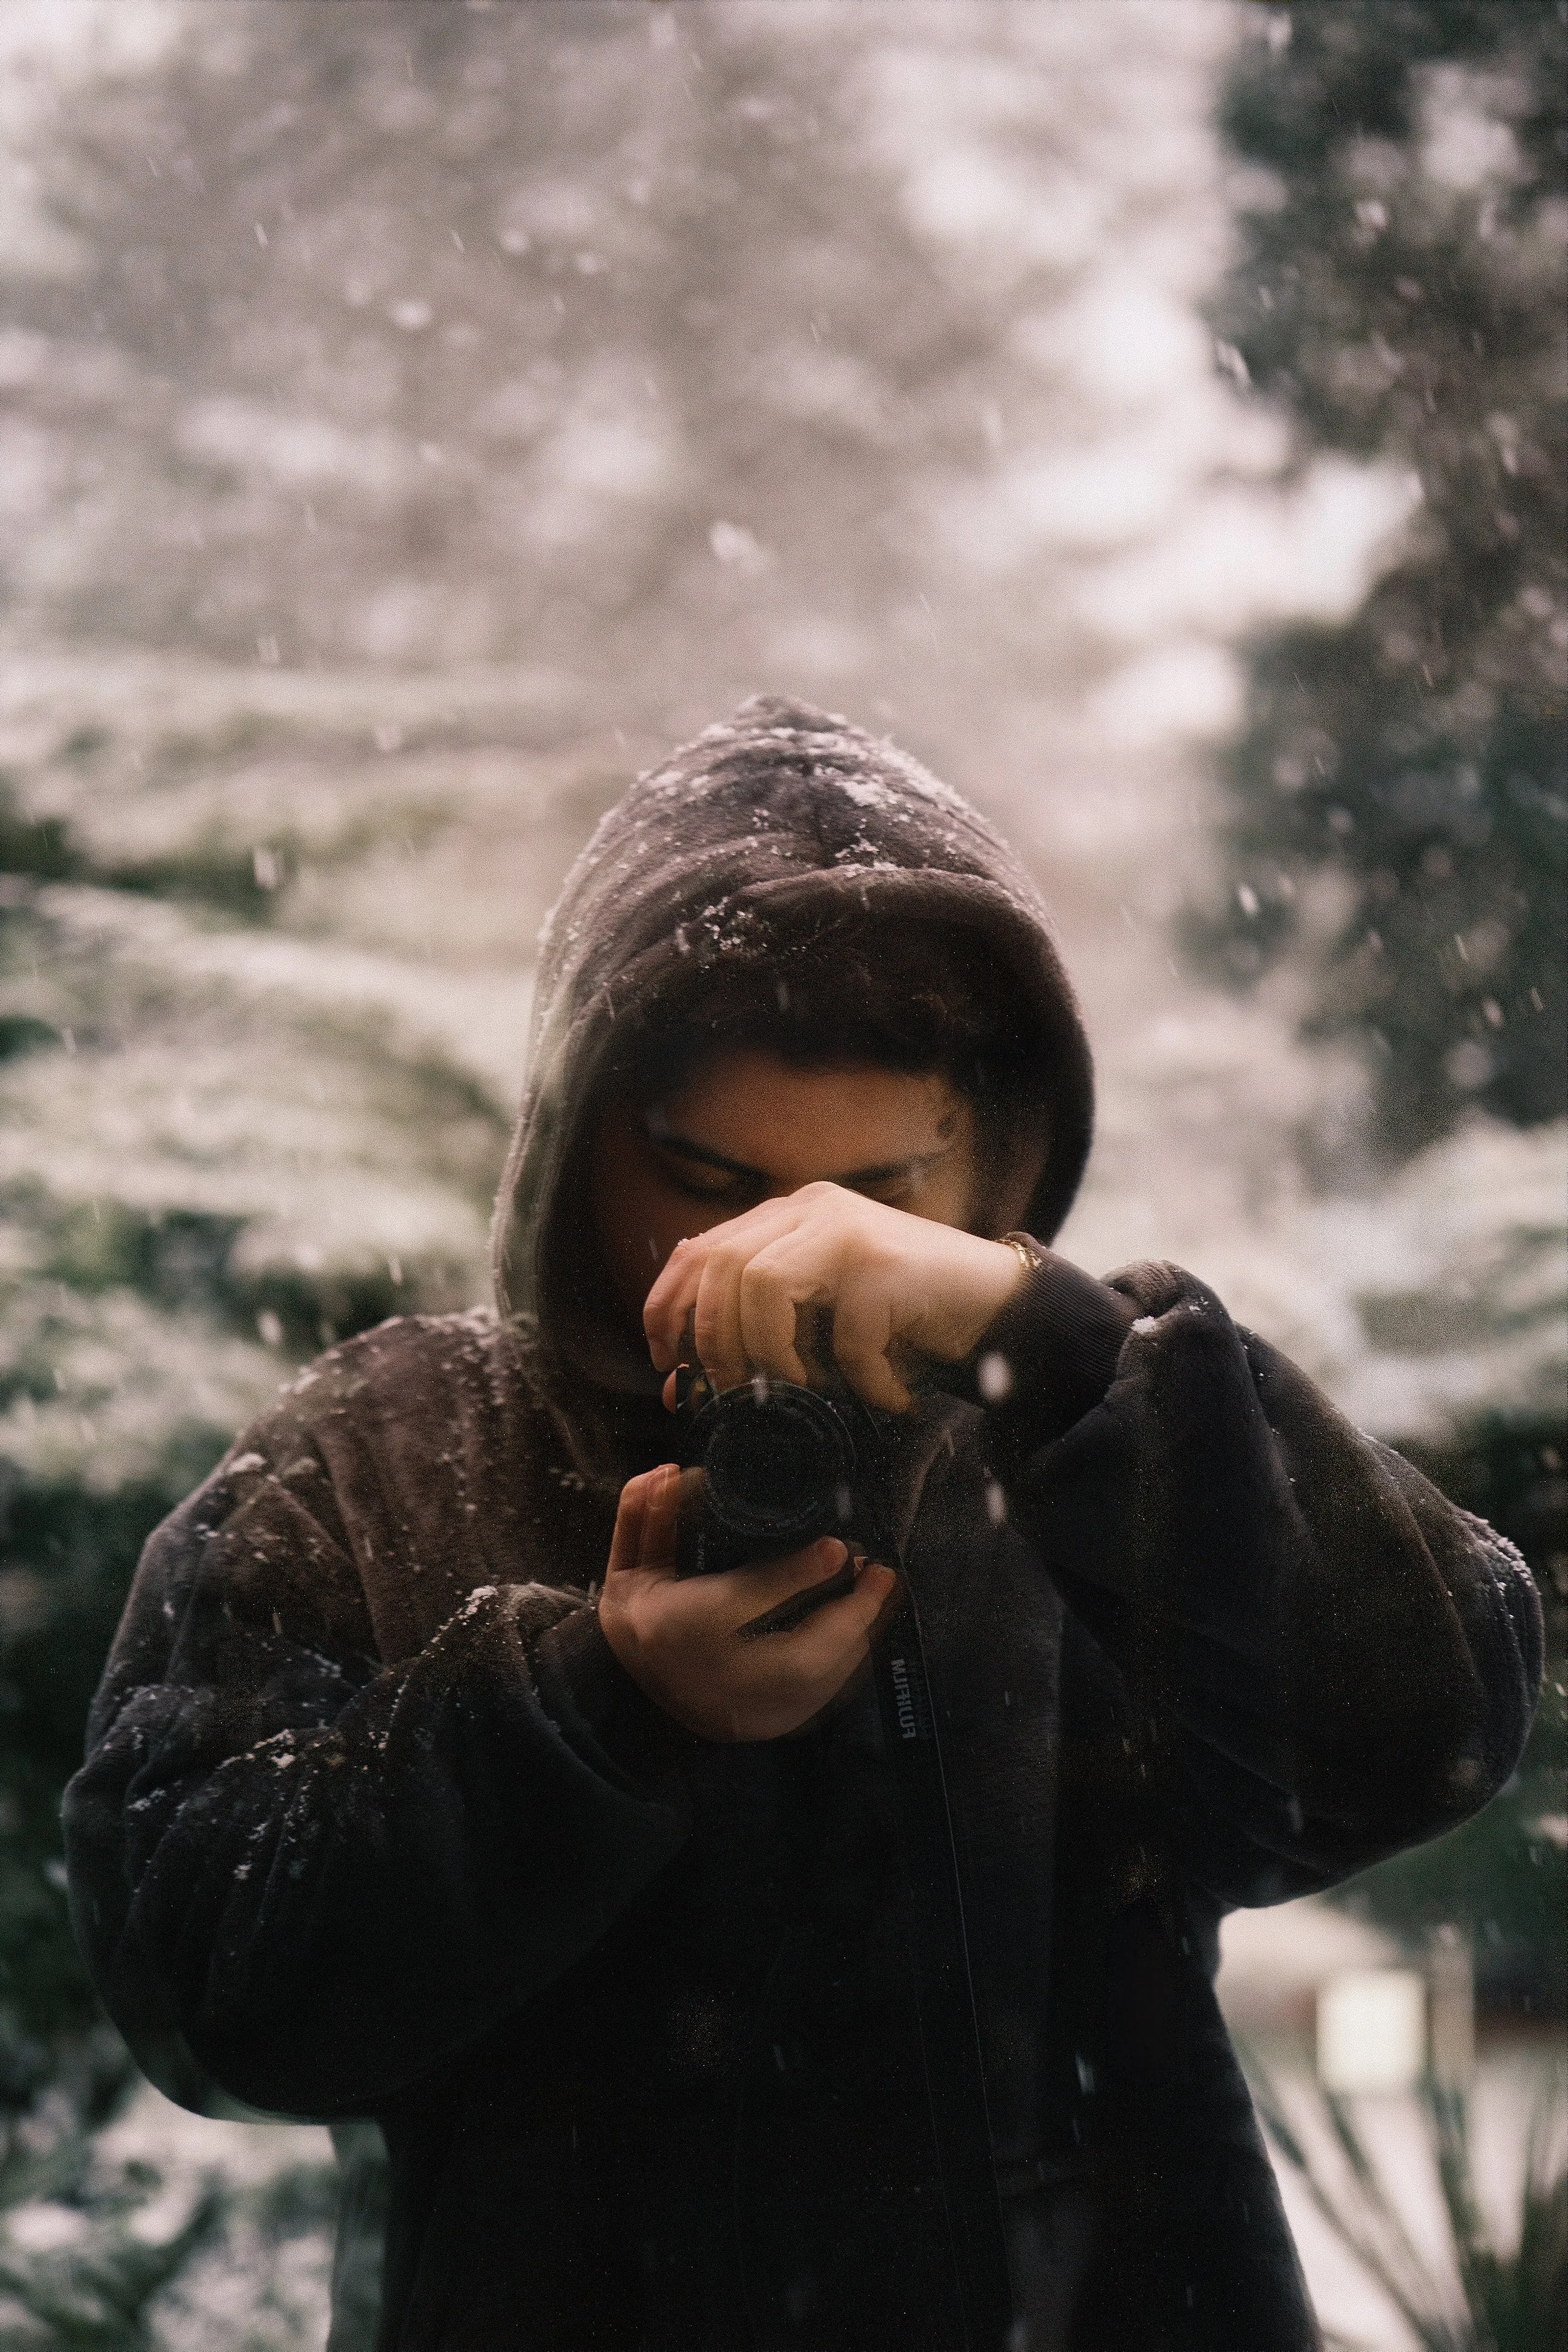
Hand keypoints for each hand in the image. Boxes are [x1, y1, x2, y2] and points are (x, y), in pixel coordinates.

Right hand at [598, 1463, 900, 1740]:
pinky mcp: (763, 1724)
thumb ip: (645, 1516)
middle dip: (850, 1615)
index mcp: (674, 1629)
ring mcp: (741, 1710)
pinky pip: (818, 1701)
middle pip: (795, 1661)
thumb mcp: (635, 1561)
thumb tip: (666, 1473)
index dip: (792, 1577)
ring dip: (856, 1637)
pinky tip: (860, 1632)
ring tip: (877, 1594)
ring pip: (816, 1685)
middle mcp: (711, 1679)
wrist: (628, 1682)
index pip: (735, 1603)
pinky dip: (845, 1665)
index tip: (836, 1549)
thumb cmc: (640, 1614)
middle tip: (879, 1573)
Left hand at [642, 1182, 1025, 1410]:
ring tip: (805, 1392)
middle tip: (732, 1392)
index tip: (665, 1360)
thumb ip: (762, 1329)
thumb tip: (678, 1383)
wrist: (1003, 1305)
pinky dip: (862, 1379)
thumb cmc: (907, 1321)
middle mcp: (814, 1210)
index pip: (701, 1248)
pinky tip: (888, 1395)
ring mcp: (851, 1232)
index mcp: (791, 1216)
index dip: (668, 1304)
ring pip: (764, 1287)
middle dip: (713, 1339)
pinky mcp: (888, 1266)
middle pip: (723, 1266)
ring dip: (772, 1355)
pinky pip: (845, 1335)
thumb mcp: (823, 1317)